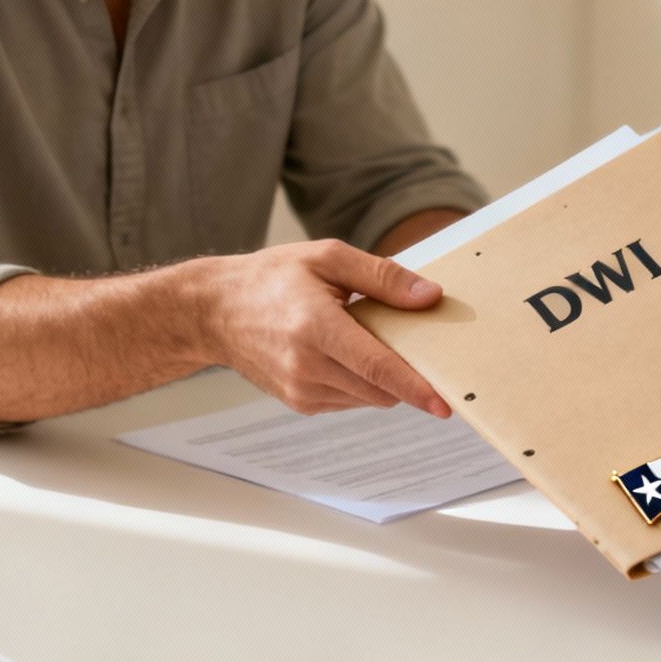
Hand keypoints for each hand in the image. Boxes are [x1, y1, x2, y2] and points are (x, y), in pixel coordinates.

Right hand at [196, 239, 449, 416]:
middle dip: (405, 373)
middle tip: (410, 341)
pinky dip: (360, 382)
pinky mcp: (300, 403)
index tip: (445, 403)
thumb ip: (383, 277)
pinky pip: (350, 400)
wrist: (215, 311)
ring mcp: (301, 390)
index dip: (416, 387)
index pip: (378, 367)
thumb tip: (431, 296)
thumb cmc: (272, 278)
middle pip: (381, 388)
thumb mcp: (327, 258)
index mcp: (315, 327)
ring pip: (369, 398)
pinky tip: (342, 353)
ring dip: (381, 377)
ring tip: (361, 338)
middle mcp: (306, 367)